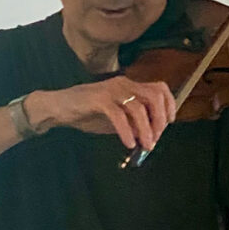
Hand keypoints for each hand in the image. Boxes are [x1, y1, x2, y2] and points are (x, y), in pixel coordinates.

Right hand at [24, 77, 175, 148]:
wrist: (59, 108)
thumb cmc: (88, 113)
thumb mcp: (118, 119)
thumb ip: (135, 124)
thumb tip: (153, 136)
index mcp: (130, 85)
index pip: (159, 88)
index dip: (169, 105)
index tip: (169, 123)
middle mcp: (123, 84)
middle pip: (153, 97)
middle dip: (159, 120)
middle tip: (156, 139)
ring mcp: (111, 90)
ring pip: (138, 108)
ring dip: (145, 130)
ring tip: (145, 145)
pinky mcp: (98, 99)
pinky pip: (118, 116)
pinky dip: (127, 131)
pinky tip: (129, 143)